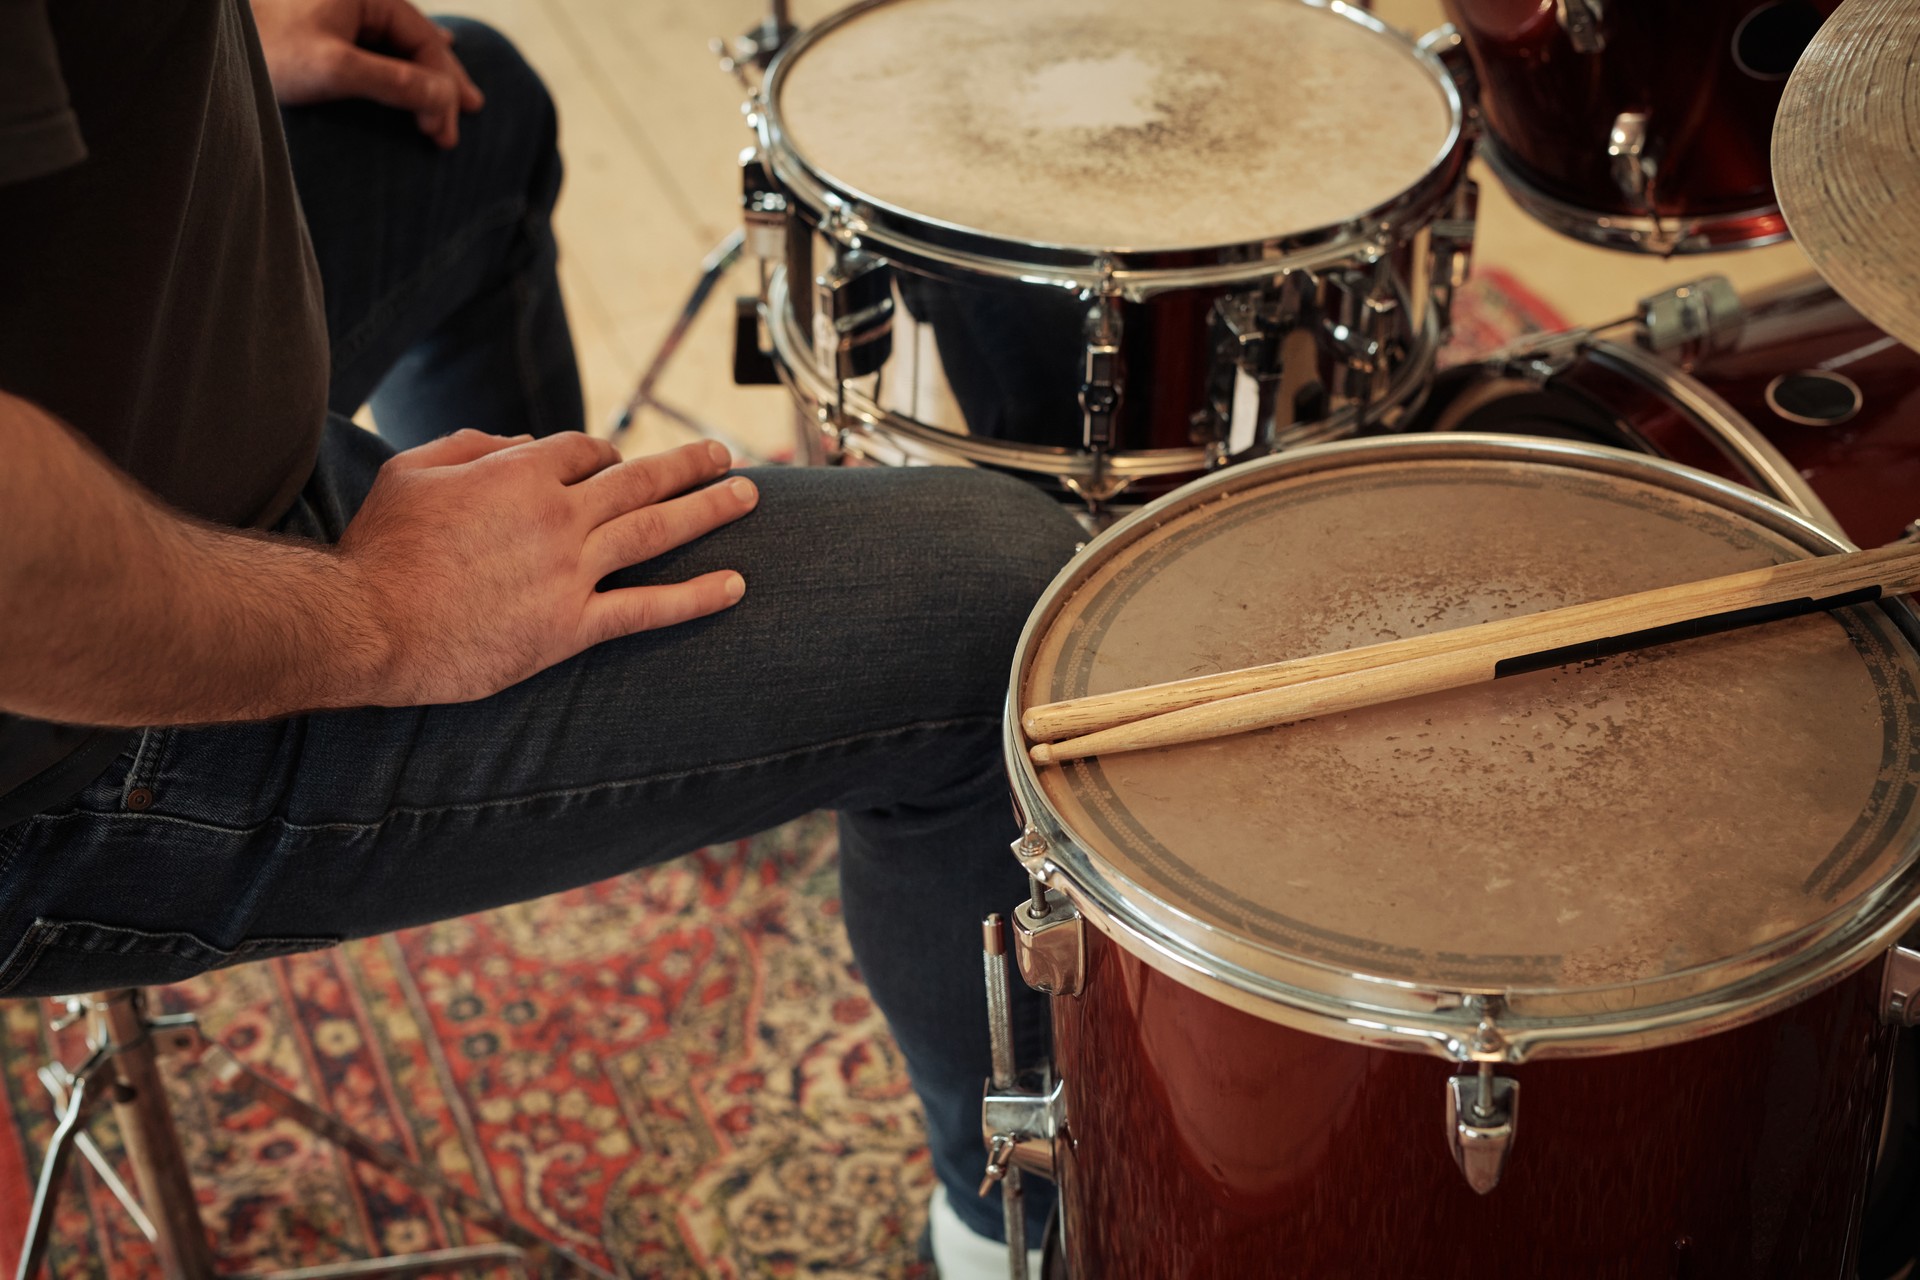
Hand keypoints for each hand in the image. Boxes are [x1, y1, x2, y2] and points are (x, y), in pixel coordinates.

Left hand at [252, 0, 484, 147]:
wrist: (215, 41)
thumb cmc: (268, 49)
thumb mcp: (336, 69)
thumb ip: (396, 83)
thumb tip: (448, 101)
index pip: (425, 42)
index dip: (443, 89)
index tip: (444, 133)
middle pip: (417, 36)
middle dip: (444, 76)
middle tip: (473, 109)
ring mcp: (341, 5)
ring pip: (398, 39)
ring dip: (424, 69)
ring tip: (449, 89)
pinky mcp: (323, 20)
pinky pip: (376, 40)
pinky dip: (398, 60)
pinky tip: (407, 64)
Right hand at [338, 431, 755, 705]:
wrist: (366, 624)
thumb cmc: (380, 548)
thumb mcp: (413, 471)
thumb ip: (471, 446)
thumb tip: (519, 440)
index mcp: (520, 472)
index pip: (588, 451)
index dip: (605, 454)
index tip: (613, 465)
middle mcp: (558, 515)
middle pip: (641, 480)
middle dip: (690, 464)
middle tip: (724, 456)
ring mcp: (570, 571)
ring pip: (657, 530)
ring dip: (710, 509)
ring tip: (748, 495)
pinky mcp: (571, 627)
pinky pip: (647, 608)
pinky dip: (696, 597)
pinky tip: (735, 585)